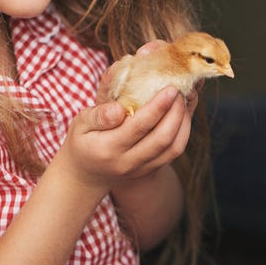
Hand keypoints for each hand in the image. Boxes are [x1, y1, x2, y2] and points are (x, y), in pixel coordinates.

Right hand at [56, 84, 193, 194]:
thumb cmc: (82, 141)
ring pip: (174, 148)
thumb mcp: (80, 124)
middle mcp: (128, 162)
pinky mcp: (152, 169)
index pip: (138, 126)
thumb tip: (119, 109)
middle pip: (162, 139)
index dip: (157, 106)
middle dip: (176, 111)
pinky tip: (183, 113)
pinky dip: (183, 131)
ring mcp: (142, 169)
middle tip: (180, 88)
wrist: (85, 176)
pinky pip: (174, 152)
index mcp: (108, 148)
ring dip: (184, 121)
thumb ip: (98, 115)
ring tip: (185, 98)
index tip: (169, 88)